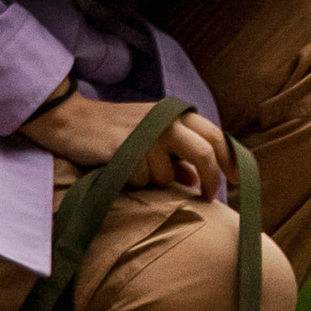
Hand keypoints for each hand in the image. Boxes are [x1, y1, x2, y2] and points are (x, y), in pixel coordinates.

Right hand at [38, 90, 228, 200]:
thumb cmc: (116, 132)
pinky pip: (142, 181)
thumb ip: (177, 157)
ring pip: (168, 176)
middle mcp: (166, 120)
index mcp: (176, 113)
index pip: (216, 134)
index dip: (231, 159)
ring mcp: (148, 134)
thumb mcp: (152, 138)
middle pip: (204, 154)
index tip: (237, 180)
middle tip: (208, 198)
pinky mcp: (128, 150)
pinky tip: (119, 167)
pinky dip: (133, 182)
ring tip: (133, 166)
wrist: (73, 121)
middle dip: (210, 180)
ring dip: (155, 181)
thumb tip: (196, 183)